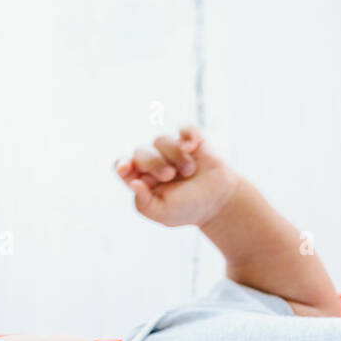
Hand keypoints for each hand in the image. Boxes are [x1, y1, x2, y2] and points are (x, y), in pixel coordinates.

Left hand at [114, 124, 238, 226]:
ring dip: (175, 155)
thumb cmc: (188, 208)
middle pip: (141, 151)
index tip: (125, 168)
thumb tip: (132, 183)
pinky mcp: (191, 139)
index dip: (122, 164)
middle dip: (154, 163)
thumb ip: (144, 203)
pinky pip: (184, 128)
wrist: (218, 202)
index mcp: (142, 179)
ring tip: (189, 171)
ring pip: (162, 140)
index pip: (123, 166)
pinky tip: (193, 147)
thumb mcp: (163, 213)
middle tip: (169, 175)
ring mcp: (172, 149)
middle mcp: (154, 161)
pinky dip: (187, 135)